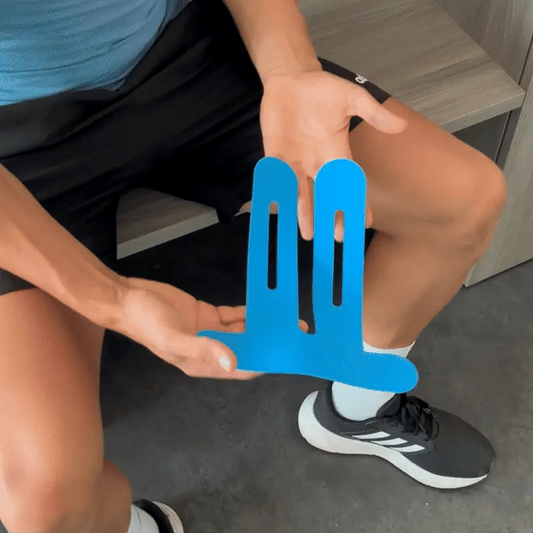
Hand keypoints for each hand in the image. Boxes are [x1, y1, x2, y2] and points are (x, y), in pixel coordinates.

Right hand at [115, 277, 306, 378]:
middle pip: (247, 350)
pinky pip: (233, 316)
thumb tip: (232, 363)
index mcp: (202, 363)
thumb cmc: (147, 321)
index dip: (265, 364)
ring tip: (289, 319)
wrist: (126, 299)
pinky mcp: (206, 315)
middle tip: (297, 333)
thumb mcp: (172, 337)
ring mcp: (209, 332)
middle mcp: (209, 350)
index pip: (242, 369)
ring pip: (243, 333)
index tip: (288, 357)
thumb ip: (202, 349)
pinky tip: (266, 307)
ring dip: (263, 328)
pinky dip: (248, 313)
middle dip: (271, 344)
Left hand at [260, 69, 407, 240]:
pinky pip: (276, 179)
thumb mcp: (351, 98)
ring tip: (309, 234)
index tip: (366, 222)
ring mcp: (295, 162)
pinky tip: (278, 211)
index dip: (358, 202)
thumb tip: (400, 126)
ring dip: (305, 214)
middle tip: (338, 236)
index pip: (350, 183)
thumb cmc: (322, 89)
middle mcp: (317, 163)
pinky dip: (277, 194)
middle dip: (333, 215)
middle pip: (326, 195)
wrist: (290, 80)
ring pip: (301, 194)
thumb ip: (372, 112)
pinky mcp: (275, 157)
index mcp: (336, 153)